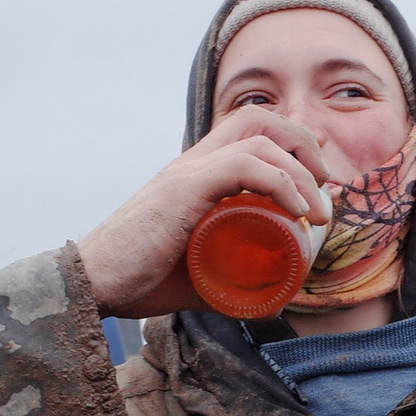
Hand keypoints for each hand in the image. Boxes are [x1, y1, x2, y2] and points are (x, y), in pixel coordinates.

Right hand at [77, 109, 332, 316]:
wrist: (91, 284)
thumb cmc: (138, 279)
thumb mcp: (197, 271)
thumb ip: (228, 275)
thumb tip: (269, 296)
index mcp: (194, 172)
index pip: (247, 128)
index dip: (291, 142)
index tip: (316, 181)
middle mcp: (191, 161)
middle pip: (258, 119)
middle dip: (303, 143)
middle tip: (324, 186)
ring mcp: (187, 172)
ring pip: (258, 140)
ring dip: (301, 170)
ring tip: (317, 209)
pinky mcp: (183, 190)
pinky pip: (243, 166)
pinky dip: (281, 184)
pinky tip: (297, 213)